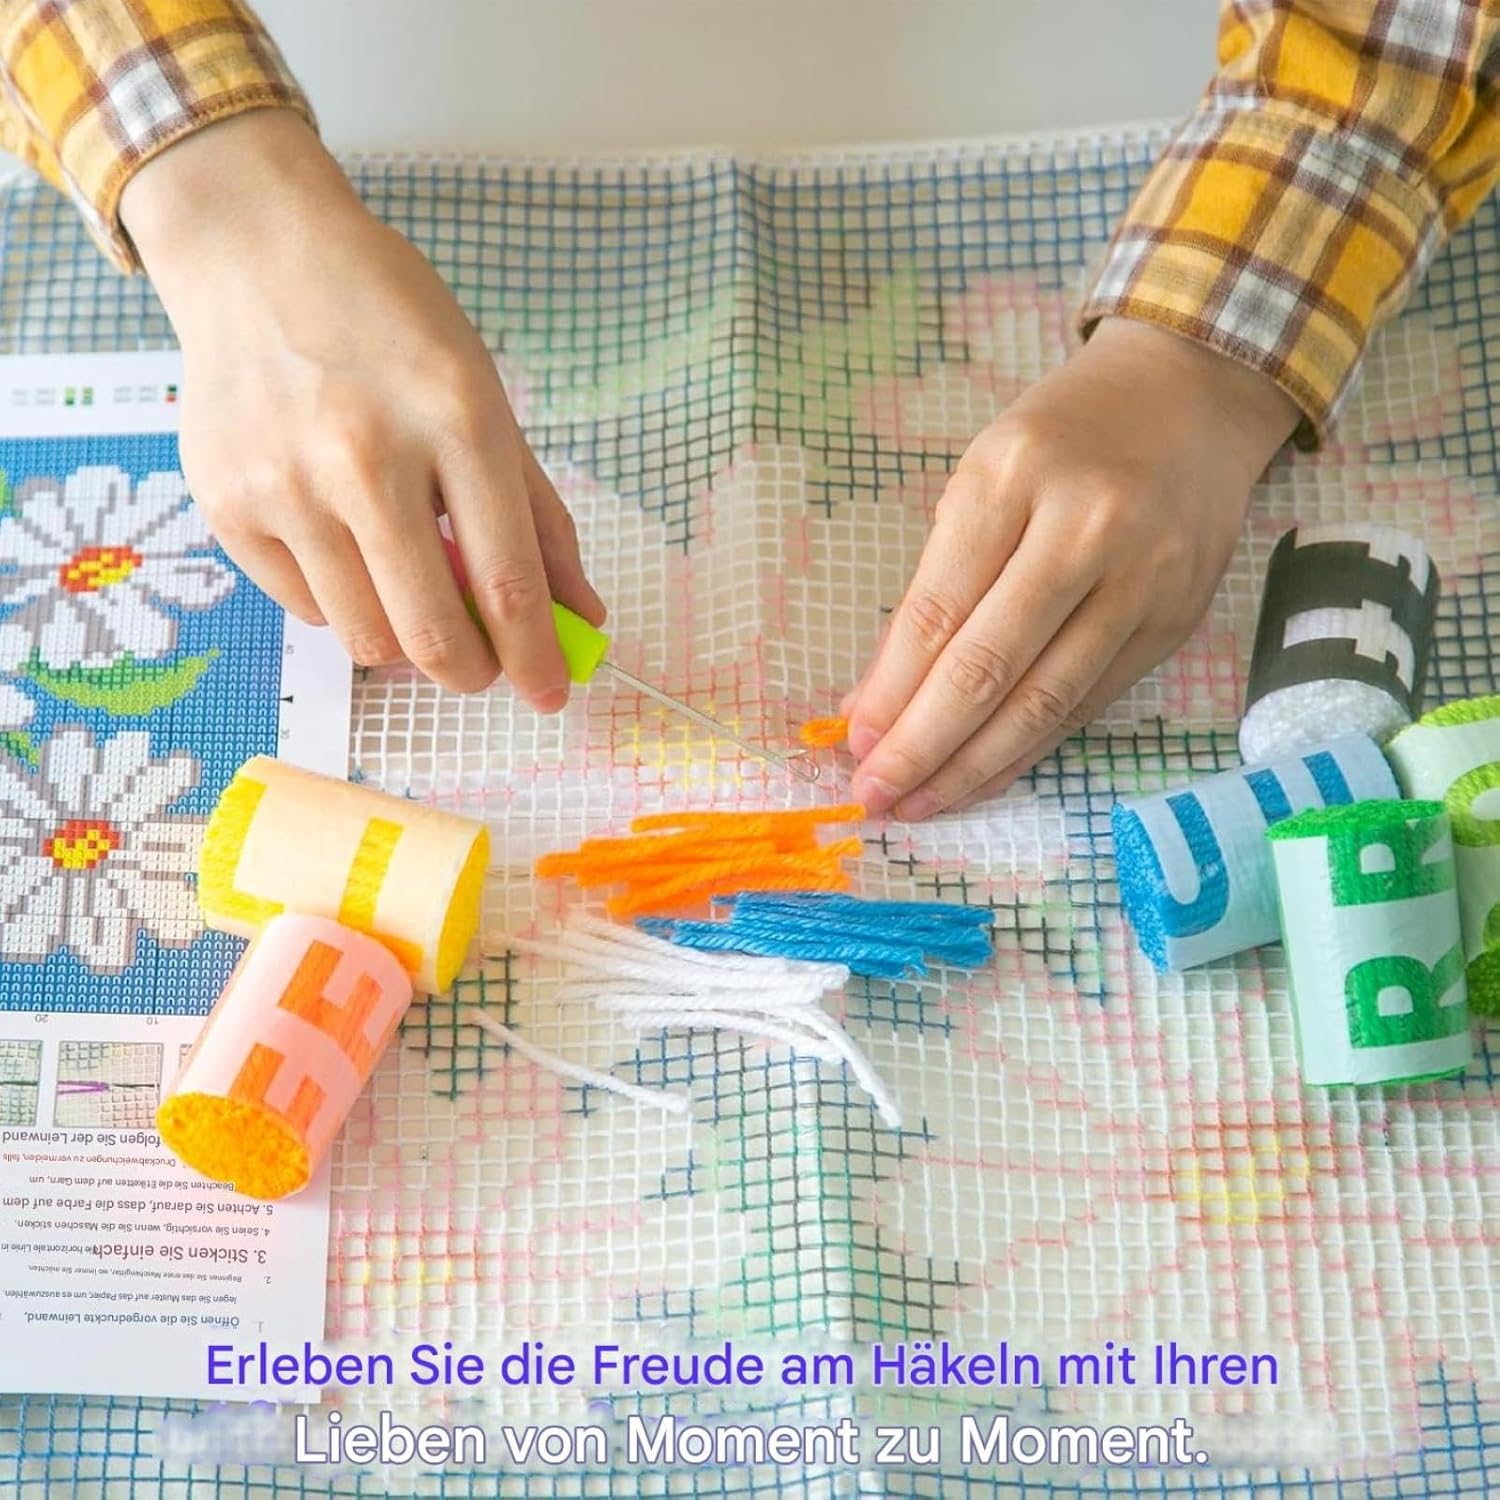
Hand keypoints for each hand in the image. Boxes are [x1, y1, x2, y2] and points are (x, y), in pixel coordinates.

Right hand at [121, 111, 601, 706]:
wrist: (256, 253)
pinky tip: (348, 548)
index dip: (538, 658)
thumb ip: (537, 516)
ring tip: (413, 592)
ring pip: (364, 636)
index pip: (509, 582)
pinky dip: (343, 602)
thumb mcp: (486, 396)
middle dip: (472, 673)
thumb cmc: (390, 322)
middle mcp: (365, 456)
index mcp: (456, 419)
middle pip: (432, 633)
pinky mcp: (227, 504)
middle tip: (482, 668)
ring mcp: (286, 484)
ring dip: (405, 642)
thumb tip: (579, 614)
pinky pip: (305, 609)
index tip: (553, 693)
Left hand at [844, 317, 1299, 819]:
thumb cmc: (1062, 438)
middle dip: (923, 745)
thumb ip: (934, 587)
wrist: (1190, 396)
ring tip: (924, 804)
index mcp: (1012, 476)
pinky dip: (1031, 747)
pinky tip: (987, 775)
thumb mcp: (983, 480)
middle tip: (877, 796)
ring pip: (1045, 699)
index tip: (854, 745)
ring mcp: (1141, 578)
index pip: (937, 611)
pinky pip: (1089, 702)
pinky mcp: (1175, 619)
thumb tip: (876, 700)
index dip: (891, 691)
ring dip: (974, 765)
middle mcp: (1084, 528)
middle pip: (990, 666)